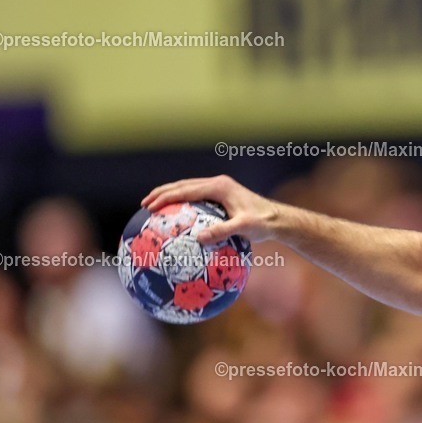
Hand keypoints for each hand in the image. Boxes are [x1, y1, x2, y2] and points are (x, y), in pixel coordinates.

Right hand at [141, 175, 281, 244]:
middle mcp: (218, 184)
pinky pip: (197, 198)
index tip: (150, 206)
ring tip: (153, 207)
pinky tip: (176, 217)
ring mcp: (219, 189)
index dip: (166, 197)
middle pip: (182, 185)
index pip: (186, 190)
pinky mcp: (222, 197)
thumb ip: (222, 231)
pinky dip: (183, 203)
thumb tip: (199, 238)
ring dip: (170, 196)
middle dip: (162, 193)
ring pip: (188, 189)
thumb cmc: (263, 223)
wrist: (278, 219)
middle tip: (144, 205)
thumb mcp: (244, 228)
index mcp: (219, 187)